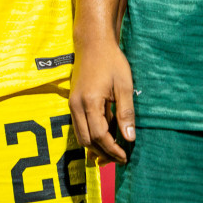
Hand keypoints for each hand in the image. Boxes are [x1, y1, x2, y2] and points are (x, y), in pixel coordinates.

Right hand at [69, 34, 135, 163]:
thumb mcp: (124, 86)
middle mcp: (76, 105)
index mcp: (89, 102)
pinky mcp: (73, 101)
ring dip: (96, 146)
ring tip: (114, 152)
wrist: (92, 43)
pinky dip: (91, 136)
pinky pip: (79, 125)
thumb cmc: (111, 62)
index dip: (112, 150)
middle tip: (120, 158)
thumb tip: (129, 138)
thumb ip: (126, 113)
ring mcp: (72, 103)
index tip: (126, 157)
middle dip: (103, 152)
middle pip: (86, 140)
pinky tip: (105, 137)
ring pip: (80, 134)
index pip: (99, 136)